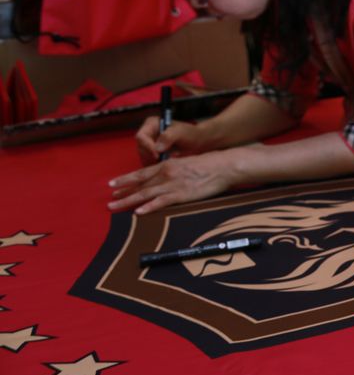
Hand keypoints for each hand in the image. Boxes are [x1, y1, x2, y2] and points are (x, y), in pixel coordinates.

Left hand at [108, 150, 236, 214]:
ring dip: (128, 200)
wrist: (224, 166)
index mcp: (167, 164)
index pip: (141, 173)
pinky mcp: (181, 195)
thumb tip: (165, 174)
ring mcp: (172, 184)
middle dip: (123, 192)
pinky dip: (148, 207)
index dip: (125, 179)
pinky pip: (161, 202)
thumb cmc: (209, 163)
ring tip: (114, 206)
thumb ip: (174, 168)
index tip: (113, 184)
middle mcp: (166, 174)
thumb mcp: (187, 161)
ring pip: (145, 193)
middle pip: (139, 185)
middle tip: (109, 200)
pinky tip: (138, 212)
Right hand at [134, 115, 207, 164]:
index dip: (147, 146)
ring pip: (144, 157)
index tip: (157, 155)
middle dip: (151, 156)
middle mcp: (148, 133)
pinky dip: (156, 165)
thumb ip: (169, 137)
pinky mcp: (152, 154)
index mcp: (152, 124)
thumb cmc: (191, 134)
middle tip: (165, 160)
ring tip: (169, 159)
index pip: (141, 136)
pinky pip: (148, 162)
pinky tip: (167, 163)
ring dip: (154, 161)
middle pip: (140, 148)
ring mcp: (149, 144)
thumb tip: (157, 148)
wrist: (198, 142)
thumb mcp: (182, 133)